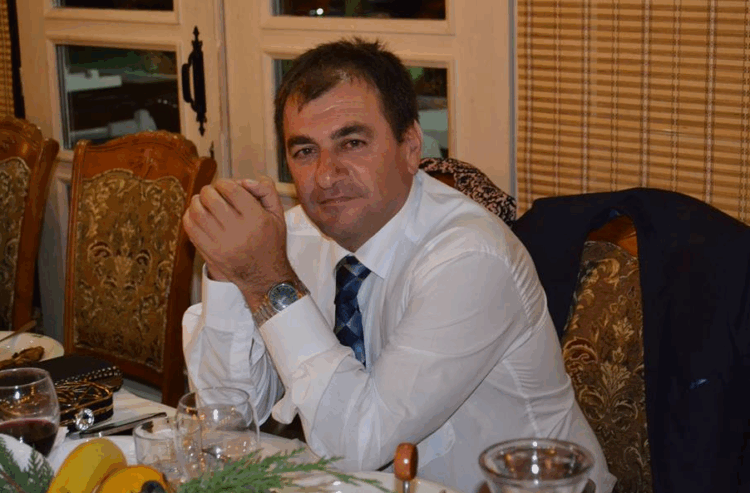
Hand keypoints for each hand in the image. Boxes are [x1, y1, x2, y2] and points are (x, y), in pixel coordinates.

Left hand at [183, 176, 296, 307]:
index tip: (224, 186)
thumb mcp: (278, 214)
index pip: (231, 190)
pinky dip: (189, 217)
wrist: (264, 276)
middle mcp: (239, 231)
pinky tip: (195, 215)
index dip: (224, 183)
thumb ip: (266, 191)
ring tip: (201, 201)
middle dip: (209, 190)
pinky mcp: (211, 254)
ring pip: (198, 213)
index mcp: (256, 219)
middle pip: (212, 199)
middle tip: (211, 192)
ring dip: (196, 202)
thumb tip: (244, 181)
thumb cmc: (271, 242)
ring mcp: (222, 244)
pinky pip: (191, 230)